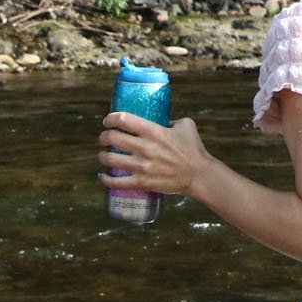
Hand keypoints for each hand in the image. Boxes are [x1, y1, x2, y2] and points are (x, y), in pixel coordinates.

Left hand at [98, 113, 214, 196]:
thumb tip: (158, 118)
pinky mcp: (142, 182)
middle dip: (103, 137)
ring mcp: (142, 166)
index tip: (108, 121)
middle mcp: (145, 148)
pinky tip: (102, 176)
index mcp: (154, 131)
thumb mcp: (185, 125)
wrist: (199, 175)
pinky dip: (105, 179)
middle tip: (104, 139)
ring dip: (102, 156)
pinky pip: (116, 182)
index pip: (123, 119)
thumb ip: (170, 119)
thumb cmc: (193, 150)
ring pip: (110, 159)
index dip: (110, 118)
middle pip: (112, 138)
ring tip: (104, 156)